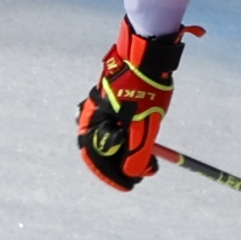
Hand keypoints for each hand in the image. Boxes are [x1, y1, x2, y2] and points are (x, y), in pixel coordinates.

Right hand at [78, 19, 187, 188]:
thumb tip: (134, 173)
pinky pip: (117, 126)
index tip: (130, 186)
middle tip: (142, 174)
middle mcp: (93, 116)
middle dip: (123, 165)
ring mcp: (102, 108)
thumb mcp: (144, 124)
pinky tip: (145, 140)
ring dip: (128, 152)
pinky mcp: (114, 101)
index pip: (96, 159)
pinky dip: (130, 137)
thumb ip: (138, 152)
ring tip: (147, 160)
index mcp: (93, 123)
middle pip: (104, 151)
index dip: (113, 176)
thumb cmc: (143, 88)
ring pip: (112, 138)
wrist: (147, 54)